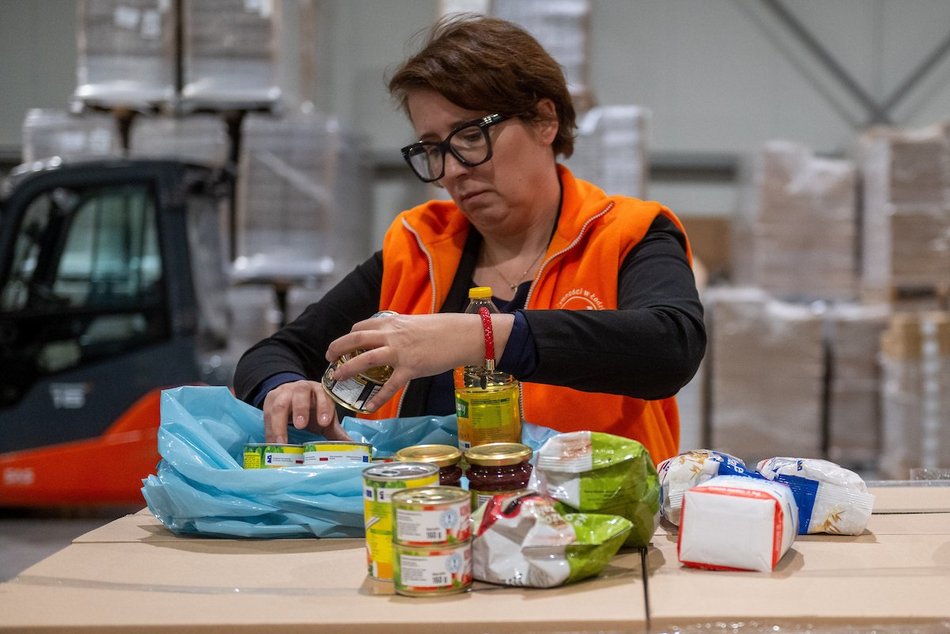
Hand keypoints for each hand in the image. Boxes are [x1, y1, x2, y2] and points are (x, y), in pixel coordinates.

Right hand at [261, 379, 350, 442]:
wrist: (291, 397)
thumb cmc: (312, 409)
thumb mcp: (324, 417)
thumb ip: (336, 431)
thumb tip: (351, 447)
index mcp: (320, 391)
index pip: (323, 394)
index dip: (324, 407)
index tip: (324, 422)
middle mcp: (302, 388)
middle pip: (301, 393)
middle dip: (301, 409)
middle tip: (301, 426)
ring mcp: (284, 393)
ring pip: (281, 403)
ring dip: (280, 423)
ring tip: (282, 442)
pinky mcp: (270, 400)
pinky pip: (267, 414)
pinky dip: (269, 430)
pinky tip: (272, 443)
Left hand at [325, 312, 513, 411]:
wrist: (463, 334)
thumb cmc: (443, 329)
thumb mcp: (416, 323)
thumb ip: (400, 330)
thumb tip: (391, 336)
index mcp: (393, 323)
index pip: (362, 327)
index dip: (348, 336)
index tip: (343, 344)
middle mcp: (392, 335)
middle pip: (356, 339)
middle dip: (337, 348)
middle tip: (328, 358)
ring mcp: (400, 352)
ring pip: (366, 359)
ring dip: (348, 368)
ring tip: (337, 377)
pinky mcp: (411, 368)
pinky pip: (390, 385)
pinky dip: (378, 397)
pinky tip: (368, 406)